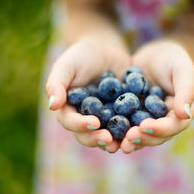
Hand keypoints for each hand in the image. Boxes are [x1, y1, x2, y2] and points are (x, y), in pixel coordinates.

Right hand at [46, 38, 129, 152]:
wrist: (106, 49)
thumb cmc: (81, 55)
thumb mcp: (67, 65)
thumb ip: (56, 84)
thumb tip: (53, 106)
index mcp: (68, 109)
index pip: (70, 121)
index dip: (80, 125)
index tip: (94, 123)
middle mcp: (84, 119)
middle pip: (87, 135)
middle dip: (97, 138)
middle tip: (109, 139)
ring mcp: (104, 119)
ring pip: (107, 136)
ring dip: (115, 141)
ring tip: (124, 143)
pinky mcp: (121, 116)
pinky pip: (126, 127)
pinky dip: (131, 130)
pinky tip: (140, 131)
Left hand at [120, 40, 193, 152]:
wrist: (155, 54)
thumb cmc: (173, 58)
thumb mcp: (182, 69)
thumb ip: (185, 90)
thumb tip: (184, 115)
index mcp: (181, 114)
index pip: (173, 126)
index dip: (159, 129)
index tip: (144, 126)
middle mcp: (165, 122)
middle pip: (156, 136)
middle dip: (142, 137)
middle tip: (128, 138)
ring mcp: (149, 121)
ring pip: (140, 135)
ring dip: (129, 141)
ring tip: (117, 144)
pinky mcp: (133, 117)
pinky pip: (126, 126)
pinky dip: (117, 132)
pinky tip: (105, 133)